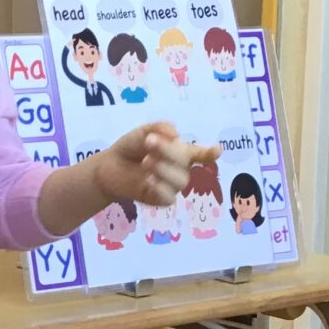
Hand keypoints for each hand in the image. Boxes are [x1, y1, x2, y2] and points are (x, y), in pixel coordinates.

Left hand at [94, 123, 222, 206]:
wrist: (111, 165)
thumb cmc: (132, 148)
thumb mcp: (144, 131)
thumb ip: (160, 128)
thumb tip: (176, 135)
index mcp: (182, 152)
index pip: (200, 154)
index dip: (209, 153)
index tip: (216, 150)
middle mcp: (181, 169)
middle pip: (185, 162)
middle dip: (168, 150)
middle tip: (149, 141)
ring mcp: (173, 185)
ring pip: (180, 180)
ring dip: (164, 168)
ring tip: (146, 161)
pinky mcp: (162, 199)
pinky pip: (169, 197)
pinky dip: (160, 188)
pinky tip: (149, 180)